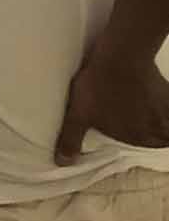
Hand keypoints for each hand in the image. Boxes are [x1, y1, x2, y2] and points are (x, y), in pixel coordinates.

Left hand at [54, 41, 168, 162]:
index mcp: (135, 135)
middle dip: (158, 136)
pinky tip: (160, 96)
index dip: (146, 143)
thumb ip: (71, 140)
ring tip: (152, 114)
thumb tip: (63, 163)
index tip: (140, 137)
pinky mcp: (167, 88)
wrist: (120, 57)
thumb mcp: (78, 115)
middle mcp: (155, 126)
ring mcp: (164, 107)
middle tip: (148, 127)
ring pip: (168, 123)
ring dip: (163, 122)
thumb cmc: (98, 88)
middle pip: (164, 138)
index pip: (150, 147)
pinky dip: (167, 103)